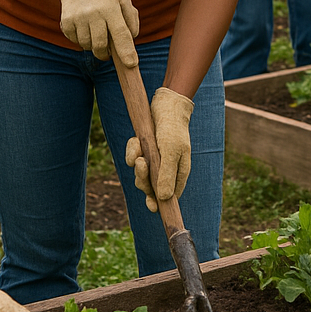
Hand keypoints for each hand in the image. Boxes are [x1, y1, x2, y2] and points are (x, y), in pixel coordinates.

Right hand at [48, 0, 138, 65]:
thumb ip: (131, 19)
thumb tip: (132, 39)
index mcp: (111, 7)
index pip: (120, 33)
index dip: (126, 51)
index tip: (131, 64)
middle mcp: (93, 12)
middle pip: (100, 45)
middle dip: (104, 54)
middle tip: (107, 53)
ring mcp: (77, 17)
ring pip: (87, 45)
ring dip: (92, 45)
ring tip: (95, 31)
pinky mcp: (66, 21)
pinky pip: (75, 41)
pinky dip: (81, 40)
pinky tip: (84, 27)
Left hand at [125, 87, 192, 211]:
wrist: (166, 105)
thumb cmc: (173, 128)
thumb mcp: (171, 151)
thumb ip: (166, 174)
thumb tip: (163, 198)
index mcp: (178, 172)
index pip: (169, 196)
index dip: (158, 202)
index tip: (151, 206)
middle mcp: (166, 169)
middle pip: (150, 187)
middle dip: (142, 178)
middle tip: (141, 164)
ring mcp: (154, 160)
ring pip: (139, 173)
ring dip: (136, 163)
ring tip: (140, 150)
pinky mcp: (144, 150)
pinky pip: (132, 158)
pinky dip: (132, 151)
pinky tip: (137, 141)